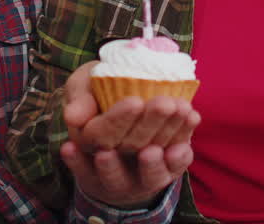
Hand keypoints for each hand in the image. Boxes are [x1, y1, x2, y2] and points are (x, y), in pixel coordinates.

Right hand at [60, 61, 199, 208]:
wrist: (123, 109)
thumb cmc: (98, 95)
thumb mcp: (82, 89)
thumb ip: (79, 99)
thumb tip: (72, 117)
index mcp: (87, 142)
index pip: (101, 136)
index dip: (118, 121)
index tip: (135, 101)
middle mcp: (110, 166)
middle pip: (130, 149)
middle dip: (149, 126)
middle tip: (165, 103)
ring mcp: (137, 174)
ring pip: (152, 168)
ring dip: (169, 139)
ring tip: (182, 111)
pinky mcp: (162, 173)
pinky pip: (173, 170)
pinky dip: (182, 155)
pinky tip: (191, 126)